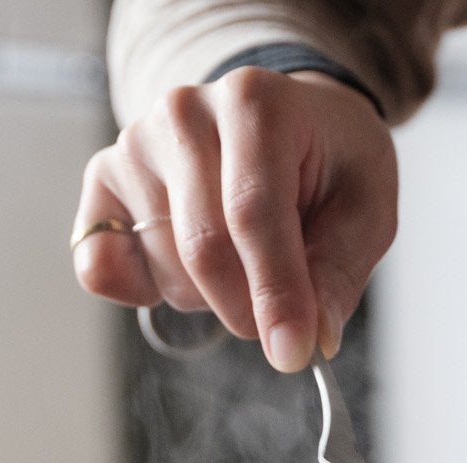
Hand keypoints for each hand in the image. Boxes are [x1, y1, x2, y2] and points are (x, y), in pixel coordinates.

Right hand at [73, 68, 396, 370]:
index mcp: (255, 105)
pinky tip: (182, 272)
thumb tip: (312, 338)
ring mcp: (134, 145)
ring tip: (241, 253)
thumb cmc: (327, 164)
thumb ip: (339, 271)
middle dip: (247, 306)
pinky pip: (101, 264)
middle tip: (280, 313)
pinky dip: (142, 290)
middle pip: (203, 248)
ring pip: (164, 266)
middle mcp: (183, 113)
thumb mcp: (366, 208)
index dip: (275, 292)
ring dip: (210, 294)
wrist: (284, 125)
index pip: (252, 213)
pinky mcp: (104, 180)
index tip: (293, 353)